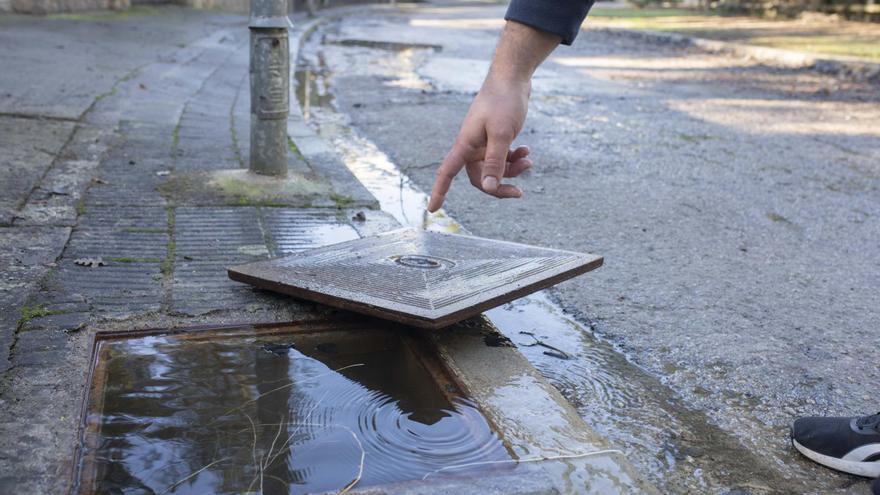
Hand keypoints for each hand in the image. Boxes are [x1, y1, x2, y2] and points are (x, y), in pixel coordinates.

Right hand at [428, 76, 532, 211]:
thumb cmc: (503, 102)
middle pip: (479, 178)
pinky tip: (526, 151)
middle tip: (519, 193)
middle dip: (498, 186)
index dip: (439, 191)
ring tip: (529, 161)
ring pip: (494, 169)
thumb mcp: (501, 134)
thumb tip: (488, 188)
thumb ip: (495, 162)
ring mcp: (483, 142)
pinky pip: (502, 157)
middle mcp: (471, 146)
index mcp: (465, 145)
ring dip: (512, 170)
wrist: (512, 77)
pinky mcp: (495, 137)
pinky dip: (514, 158)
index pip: (446, 172)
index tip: (432, 209)